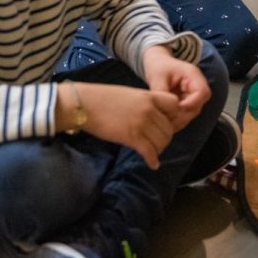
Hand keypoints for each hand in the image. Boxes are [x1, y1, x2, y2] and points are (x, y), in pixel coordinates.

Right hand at [66, 82, 182, 169]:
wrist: (83, 104)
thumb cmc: (102, 98)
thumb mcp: (129, 94)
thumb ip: (144, 103)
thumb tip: (153, 115)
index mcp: (148, 96)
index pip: (174, 104)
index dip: (173, 115)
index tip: (166, 122)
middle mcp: (149, 109)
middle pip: (169, 128)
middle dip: (165, 137)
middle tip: (157, 142)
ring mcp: (141, 123)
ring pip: (162, 141)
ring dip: (159, 149)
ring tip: (152, 151)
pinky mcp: (132, 137)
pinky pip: (150, 152)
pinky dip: (152, 160)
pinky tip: (152, 164)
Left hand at [142, 45, 210, 129]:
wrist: (157, 62)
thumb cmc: (158, 66)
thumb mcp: (157, 77)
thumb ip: (162, 92)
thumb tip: (165, 108)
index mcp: (193, 75)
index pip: (202, 92)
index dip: (191, 103)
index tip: (176, 109)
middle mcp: (197, 85)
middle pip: (198, 105)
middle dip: (184, 114)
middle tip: (168, 121)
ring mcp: (193, 94)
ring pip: (192, 111)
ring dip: (180, 119)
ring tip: (165, 123)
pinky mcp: (187, 101)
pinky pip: (186, 113)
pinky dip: (177, 118)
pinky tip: (166, 122)